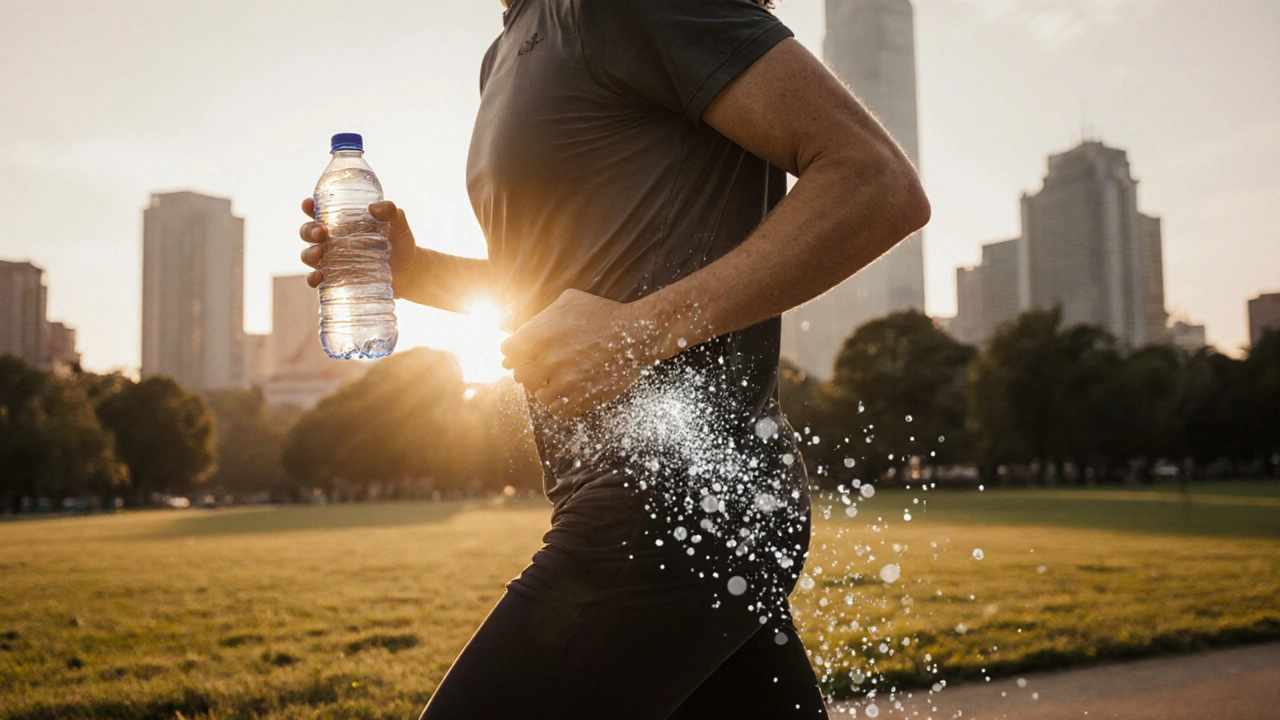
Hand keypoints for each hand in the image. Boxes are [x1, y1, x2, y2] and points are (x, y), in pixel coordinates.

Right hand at [298, 198, 417, 291]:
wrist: (410, 273)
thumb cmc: (401, 245)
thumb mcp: (399, 226)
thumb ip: (392, 212)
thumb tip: (374, 208)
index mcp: (343, 223)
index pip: (320, 211)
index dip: (309, 207)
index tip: (309, 204)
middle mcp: (333, 241)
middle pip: (309, 232)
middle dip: (309, 231)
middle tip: (321, 232)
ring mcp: (333, 261)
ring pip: (309, 255)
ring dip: (308, 253)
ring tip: (319, 253)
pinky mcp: (337, 279)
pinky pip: (317, 279)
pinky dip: (313, 278)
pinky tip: (318, 276)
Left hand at [500, 289, 666, 418]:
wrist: (637, 334)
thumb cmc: (605, 314)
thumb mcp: (570, 300)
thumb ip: (543, 315)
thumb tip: (524, 329)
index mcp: (539, 336)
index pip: (507, 353)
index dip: (515, 354)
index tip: (524, 355)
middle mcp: (546, 361)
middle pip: (520, 377)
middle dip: (530, 372)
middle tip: (543, 369)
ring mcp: (564, 382)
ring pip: (538, 397)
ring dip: (546, 390)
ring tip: (559, 382)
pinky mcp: (581, 399)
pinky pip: (558, 411)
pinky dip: (561, 405)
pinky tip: (570, 394)